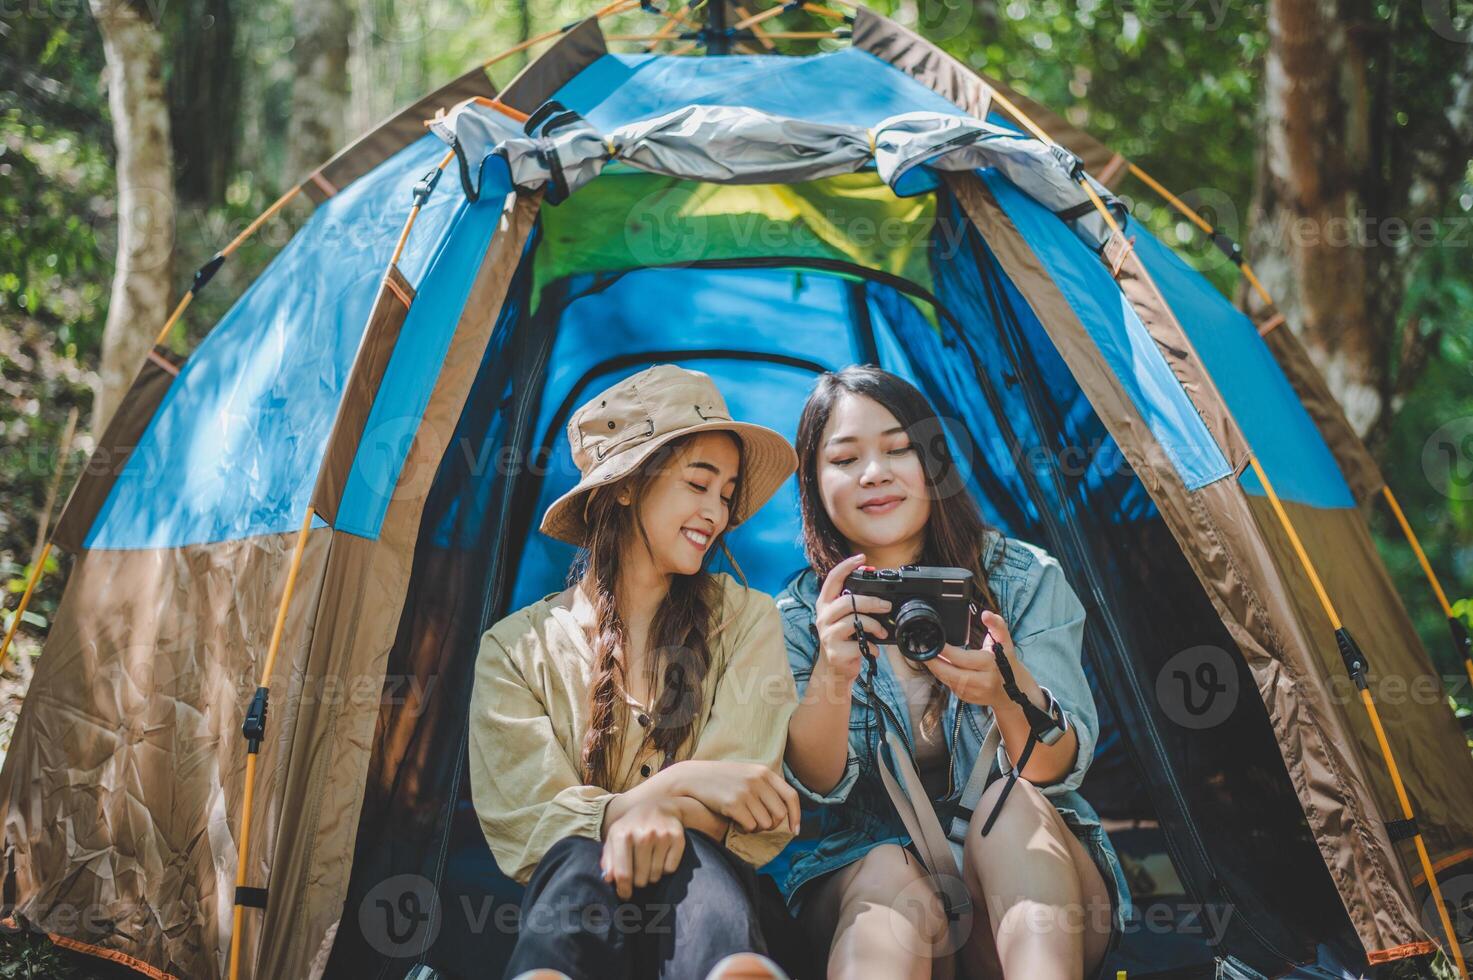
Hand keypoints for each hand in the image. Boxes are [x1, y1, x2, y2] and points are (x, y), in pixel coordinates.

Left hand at [600, 797, 685, 899]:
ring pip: (656, 875)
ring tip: (650, 862)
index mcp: (621, 834)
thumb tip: (608, 879)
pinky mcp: (677, 837)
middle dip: (639, 881)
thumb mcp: (615, 836)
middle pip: (640, 879)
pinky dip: (666, 868)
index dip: (623, 890)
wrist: (659, 805)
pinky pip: (670, 868)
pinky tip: (662, 856)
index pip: (622, 874)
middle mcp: (642, 834)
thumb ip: (608, 858)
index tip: (625, 895)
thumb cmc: (632, 825)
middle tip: (639, 873)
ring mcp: (661, 835)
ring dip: (652, 875)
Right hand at [666, 759, 799, 834]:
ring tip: (743, 820)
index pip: (791, 796)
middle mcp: (758, 781)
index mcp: (764, 772)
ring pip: (765, 824)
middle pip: (779, 815)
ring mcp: (746, 791)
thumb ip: (765, 787)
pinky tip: (734, 821)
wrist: (693, 777)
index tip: (794, 831)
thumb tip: (784, 813)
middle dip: (770, 825)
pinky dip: (744, 829)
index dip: (796, 816)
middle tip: (756, 824)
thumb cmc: (721, 780)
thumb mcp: (746, 774)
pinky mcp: (733, 803)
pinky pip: (750, 827)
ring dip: (756, 828)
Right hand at [814, 554, 891, 685]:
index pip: (832, 579)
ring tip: (882, 632)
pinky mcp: (835, 651)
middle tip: (887, 606)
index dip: (846, 566)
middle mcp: (823, 617)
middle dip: (871, 602)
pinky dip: (872, 646)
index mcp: (826, 604)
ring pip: (854, 621)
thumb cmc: (844, 639)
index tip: (862, 558)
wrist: (835, 669)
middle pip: (848, 601)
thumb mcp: (846, 618)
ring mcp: (827, 634)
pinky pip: (859, 644)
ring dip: (874, 626)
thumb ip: (855, 604)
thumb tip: (879, 592)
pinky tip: (873, 649)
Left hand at [922, 609, 1015, 707]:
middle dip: (933, 662)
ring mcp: (974, 692)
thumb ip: (997, 625)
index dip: (945, 651)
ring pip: (947, 680)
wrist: (1013, 692)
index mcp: (989, 665)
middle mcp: (982, 681)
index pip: (961, 658)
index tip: (934, 642)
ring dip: (935, 669)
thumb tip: (986, 614)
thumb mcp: (1005, 642)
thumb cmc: (1007, 663)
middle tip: (922, 650)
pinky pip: (950, 686)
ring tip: (927, 656)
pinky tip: (938, 666)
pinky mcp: (968, 699)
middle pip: (950, 673)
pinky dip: (942, 675)